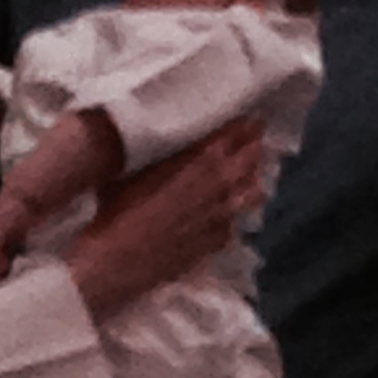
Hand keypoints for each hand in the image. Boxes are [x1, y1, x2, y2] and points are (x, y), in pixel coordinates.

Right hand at [66, 120, 259, 319]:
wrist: (121, 260)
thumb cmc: (119, 210)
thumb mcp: (136, 171)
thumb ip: (162, 155)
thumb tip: (166, 139)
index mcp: (200, 160)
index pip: (232, 135)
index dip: (243, 125)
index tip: (250, 117)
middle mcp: (219, 184)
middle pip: (249, 159)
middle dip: (254, 145)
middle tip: (258, 136)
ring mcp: (223, 215)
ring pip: (252, 191)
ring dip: (254, 179)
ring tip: (254, 172)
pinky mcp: (219, 240)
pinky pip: (236, 221)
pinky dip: (236, 213)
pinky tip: (230, 212)